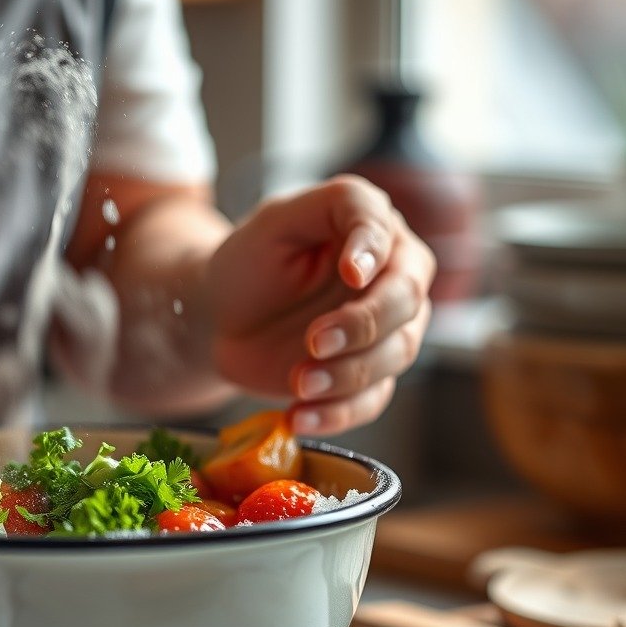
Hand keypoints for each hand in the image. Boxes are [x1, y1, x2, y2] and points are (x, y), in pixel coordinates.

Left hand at [207, 175, 434, 433]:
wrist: (220, 318)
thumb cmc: (249, 262)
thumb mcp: (276, 220)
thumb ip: (329, 209)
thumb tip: (368, 259)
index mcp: (376, 231)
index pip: (388, 238)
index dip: (374, 254)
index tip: (350, 274)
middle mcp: (394, 279)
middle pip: (405, 302)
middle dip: (362, 326)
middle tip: (313, 342)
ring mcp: (385, 333)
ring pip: (394, 356)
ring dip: (347, 375)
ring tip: (298, 383)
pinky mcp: (364, 378)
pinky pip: (369, 402)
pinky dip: (336, 414)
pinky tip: (299, 416)